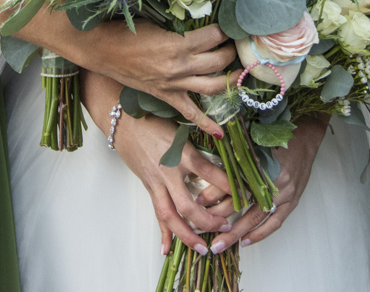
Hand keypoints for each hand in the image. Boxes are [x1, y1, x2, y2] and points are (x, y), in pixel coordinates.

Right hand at [78, 21, 234, 135]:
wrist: (102, 50)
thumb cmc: (127, 31)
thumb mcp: (158, 22)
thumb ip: (181, 26)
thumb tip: (202, 24)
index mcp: (179, 44)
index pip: (215, 35)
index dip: (225, 29)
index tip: (229, 25)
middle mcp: (181, 66)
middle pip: (219, 60)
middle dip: (230, 51)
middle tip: (234, 44)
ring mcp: (175, 84)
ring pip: (213, 86)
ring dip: (230, 78)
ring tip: (238, 71)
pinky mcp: (167, 96)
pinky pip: (190, 113)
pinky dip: (206, 124)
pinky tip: (220, 133)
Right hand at [111, 113, 235, 256]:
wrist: (123, 122)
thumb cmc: (154, 119)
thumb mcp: (182, 127)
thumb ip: (202, 139)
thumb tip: (226, 143)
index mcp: (183, 153)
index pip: (210, 173)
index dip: (229, 186)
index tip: (245, 195)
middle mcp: (170, 171)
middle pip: (189, 205)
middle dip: (208, 221)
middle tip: (226, 227)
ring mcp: (157, 182)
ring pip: (171, 215)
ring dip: (187, 236)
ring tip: (202, 249)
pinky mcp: (148, 187)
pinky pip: (157, 213)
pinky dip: (163, 232)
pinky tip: (167, 250)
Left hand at [211, 116, 327, 252]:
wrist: (304, 137)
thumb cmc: (276, 138)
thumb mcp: (252, 143)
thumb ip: (233, 158)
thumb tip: (209, 174)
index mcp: (259, 163)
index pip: (231, 183)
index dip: (212, 194)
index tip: (196, 203)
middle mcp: (271, 180)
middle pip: (241, 204)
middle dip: (219, 219)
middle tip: (200, 230)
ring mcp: (284, 192)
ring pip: (256, 218)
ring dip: (236, 233)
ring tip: (219, 245)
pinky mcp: (292, 200)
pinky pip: (275, 222)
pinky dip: (260, 234)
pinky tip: (245, 242)